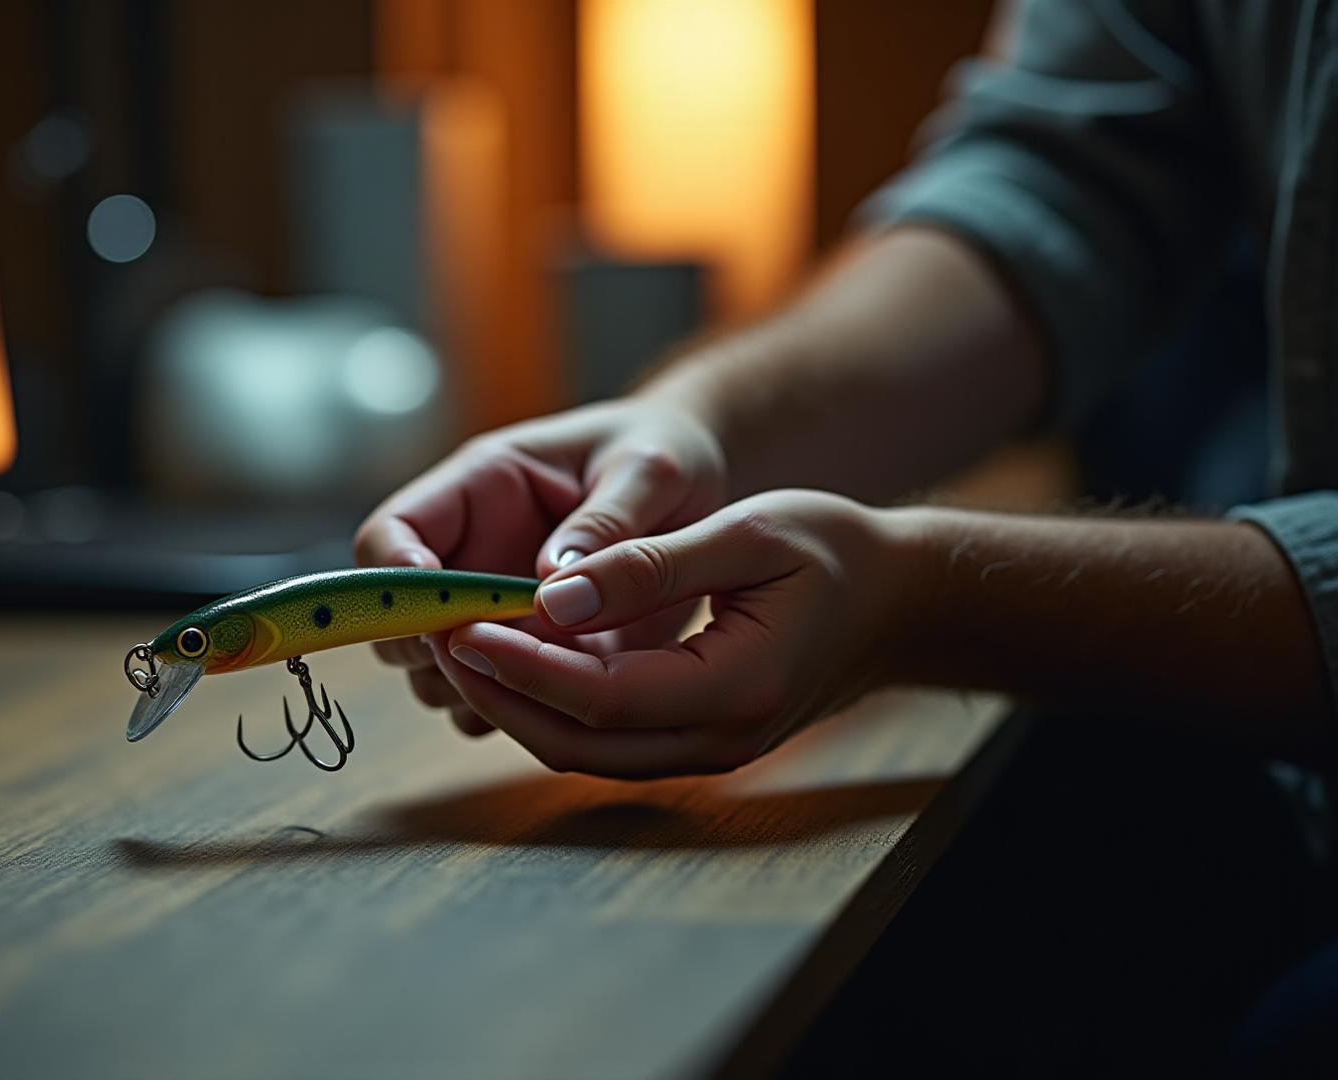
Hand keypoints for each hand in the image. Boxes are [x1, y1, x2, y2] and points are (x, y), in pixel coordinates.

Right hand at [353, 400, 728, 734]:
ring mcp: (491, 609)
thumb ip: (606, 520)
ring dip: (477, 688)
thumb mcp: (652, 471)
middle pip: (397, 621)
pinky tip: (580, 698)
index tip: (439, 615)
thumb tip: (551, 583)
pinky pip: (494, 700)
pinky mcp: (529, 652)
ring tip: (555, 676)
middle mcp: (469, 553)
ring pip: (438, 674)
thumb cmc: (667, 456)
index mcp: (480, 488)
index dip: (393, 579)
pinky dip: (520, 712)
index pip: (390, 534)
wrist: (700, 490)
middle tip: (504, 659)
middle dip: (434, 652)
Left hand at [435, 490, 911, 777]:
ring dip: (513, 705)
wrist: (902, 602)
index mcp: (734, 690)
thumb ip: (649, 564)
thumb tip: (553, 591)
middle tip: (435, 638)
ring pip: (581, 751)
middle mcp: (716, 741)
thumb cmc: (834, 551)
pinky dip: (549, 706)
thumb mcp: (746, 534)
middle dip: (497, 693)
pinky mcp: (693, 743)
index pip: (598, 696)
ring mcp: (705, 752)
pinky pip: (602, 740)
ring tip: (457, 647)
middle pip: (575, 742)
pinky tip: (511, 661)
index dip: (520, 666)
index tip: (459, 625)